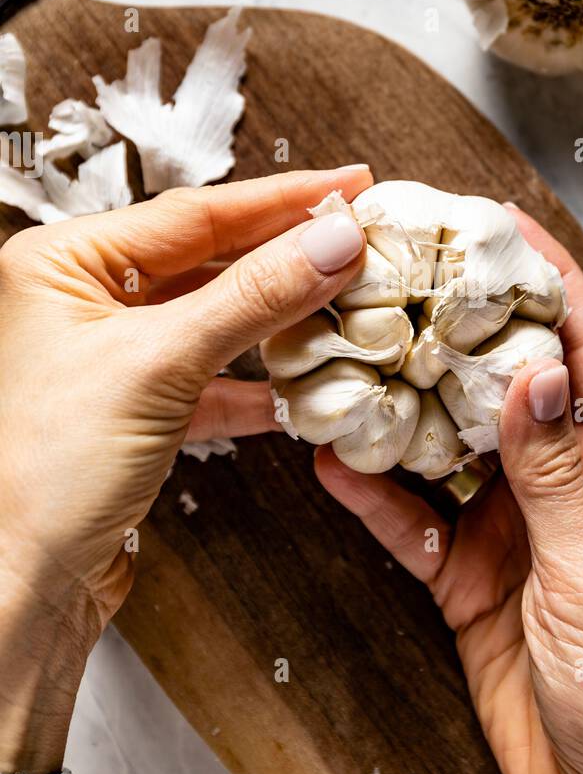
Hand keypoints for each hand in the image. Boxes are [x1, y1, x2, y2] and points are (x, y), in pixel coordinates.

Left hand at [0, 166, 370, 637]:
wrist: (20, 585)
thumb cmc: (43, 475)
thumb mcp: (160, 365)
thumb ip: (254, 297)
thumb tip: (329, 244)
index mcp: (62, 264)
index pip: (192, 213)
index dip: (280, 200)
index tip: (345, 188)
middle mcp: (80, 302)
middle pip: (206, 260)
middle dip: (284, 257)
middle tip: (356, 240)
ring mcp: (108, 358)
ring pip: (212, 319)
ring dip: (276, 321)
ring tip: (341, 305)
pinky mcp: (133, 412)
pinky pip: (209, 378)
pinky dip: (254, 384)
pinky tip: (297, 387)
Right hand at [316, 206, 582, 773]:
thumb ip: (556, 471)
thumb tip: (532, 370)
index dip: (548, 282)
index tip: (499, 224)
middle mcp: (563, 481)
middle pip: (503, 385)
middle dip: (454, 331)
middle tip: (397, 277)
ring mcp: (510, 524)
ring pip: (446, 445)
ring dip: (400, 410)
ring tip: (346, 359)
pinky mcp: (466, 572)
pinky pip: (412, 520)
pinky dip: (375, 496)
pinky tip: (336, 466)